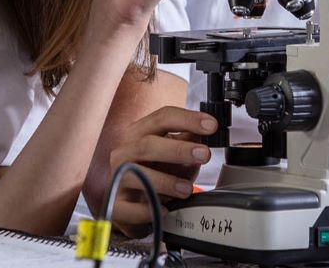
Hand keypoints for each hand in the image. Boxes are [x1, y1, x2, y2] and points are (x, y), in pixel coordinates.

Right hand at [106, 106, 217, 235]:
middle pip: (147, 144)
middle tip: (204, 155)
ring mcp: (118, 178)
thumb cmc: (158, 172)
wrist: (135, 205)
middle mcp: (125, 152)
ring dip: (165, 181)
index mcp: (140, 133)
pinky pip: (128, 208)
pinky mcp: (116, 206)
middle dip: (178, 149)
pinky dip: (146, 210)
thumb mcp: (177, 154)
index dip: (188, 119)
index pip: (162, 118)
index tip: (211, 125)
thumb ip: (191, 140)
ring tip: (187, 189)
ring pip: (135, 174)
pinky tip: (165, 210)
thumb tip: (209, 131)